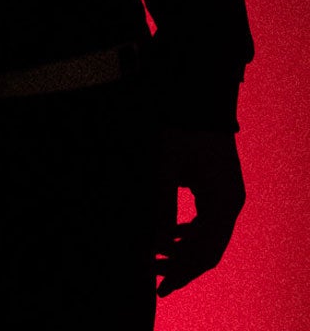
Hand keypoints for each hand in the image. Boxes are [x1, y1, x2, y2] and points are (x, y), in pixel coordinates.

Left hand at [154, 126, 244, 296]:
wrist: (199, 100)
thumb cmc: (181, 128)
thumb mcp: (166, 164)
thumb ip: (162, 202)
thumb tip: (156, 240)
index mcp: (222, 202)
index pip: (205, 251)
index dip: (182, 271)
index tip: (160, 286)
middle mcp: (231, 205)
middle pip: (210, 250)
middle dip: (182, 267)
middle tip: (156, 283)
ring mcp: (229, 198)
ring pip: (209, 238)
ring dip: (185, 251)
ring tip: (157, 261)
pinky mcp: (221, 190)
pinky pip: (209, 222)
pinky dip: (190, 234)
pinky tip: (170, 238)